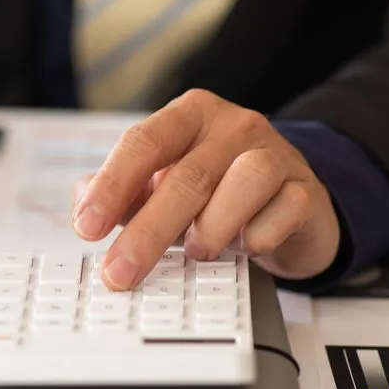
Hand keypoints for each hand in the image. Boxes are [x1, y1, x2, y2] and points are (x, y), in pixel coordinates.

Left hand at [72, 89, 340, 287]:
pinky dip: (258, 236)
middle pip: (186, 176)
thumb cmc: (216, 193)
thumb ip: (120, 192)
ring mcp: (275, 153)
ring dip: (212, 227)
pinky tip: (243, 247)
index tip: (86, 228)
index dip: (112, 186)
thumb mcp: (162, 185)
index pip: (143, 142)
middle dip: (147, 232)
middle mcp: (233, 126)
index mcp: (189, 116)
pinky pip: (284, 211)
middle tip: (120, 271)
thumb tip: (83, 204)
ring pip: (245, 182)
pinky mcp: (306, 188)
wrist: (288, 205)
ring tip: (196, 251)